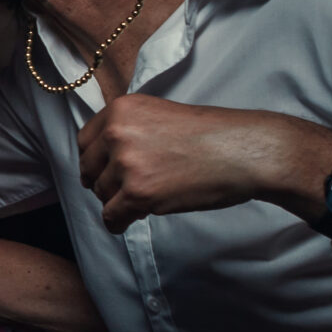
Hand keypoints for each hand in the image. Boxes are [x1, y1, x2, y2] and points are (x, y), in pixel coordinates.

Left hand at [74, 95, 331, 232]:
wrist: (246, 151)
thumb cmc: (212, 135)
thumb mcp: (159, 115)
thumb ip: (128, 129)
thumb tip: (101, 157)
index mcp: (121, 109)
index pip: (85, 141)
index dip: (95, 160)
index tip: (104, 171)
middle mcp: (117, 132)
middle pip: (88, 169)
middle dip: (105, 182)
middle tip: (125, 190)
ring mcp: (126, 163)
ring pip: (101, 194)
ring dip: (118, 201)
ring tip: (145, 199)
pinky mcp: (137, 193)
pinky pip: (111, 217)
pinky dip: (119, 223)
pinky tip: (130, 221)